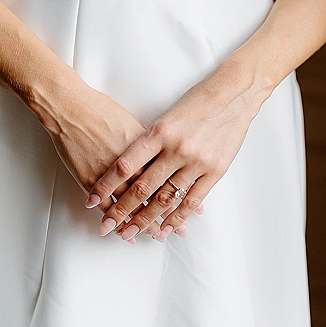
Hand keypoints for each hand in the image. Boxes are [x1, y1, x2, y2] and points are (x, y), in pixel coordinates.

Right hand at [42, 79, 166, 240]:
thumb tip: (164, 157)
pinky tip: (126, 233)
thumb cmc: (101, 110)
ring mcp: (112, 174)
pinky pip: (108, 207)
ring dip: (144, 224)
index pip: (171, 179)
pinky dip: (118, 222)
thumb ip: (151, 144)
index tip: (193, 211)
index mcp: (148, 147)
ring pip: (133, 206)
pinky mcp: (92, 180)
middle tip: (179, 232)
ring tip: (155, 236)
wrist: (71, 107)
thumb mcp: (134, 124)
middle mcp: (134, 163)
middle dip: (169, 216)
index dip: (182, 197)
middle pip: (156, 196)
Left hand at [84, 60, 264, 241]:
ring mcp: (196, 161)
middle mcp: (175, 148)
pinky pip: (191, 200)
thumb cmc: (197, 100)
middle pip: (142, 187)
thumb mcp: (166, 116)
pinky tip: (164, 229)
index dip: (106, 185)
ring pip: (165, 198)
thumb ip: (150, 141)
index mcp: (158, 131)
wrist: (233, 93)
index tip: (92, 200)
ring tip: (130, 233)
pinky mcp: (214, 170)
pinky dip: (176, 217)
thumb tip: (130, 164)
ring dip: (146, 220)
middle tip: (107, 227)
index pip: (124, 165)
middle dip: (121, 211)